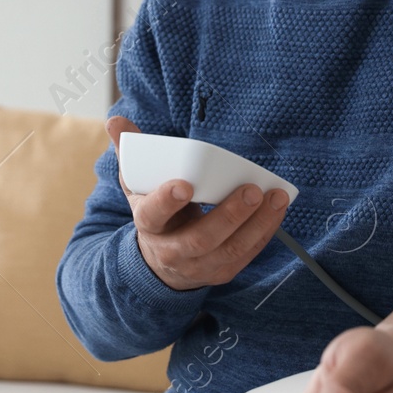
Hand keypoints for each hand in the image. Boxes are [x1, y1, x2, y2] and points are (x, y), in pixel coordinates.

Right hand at [106, 116, 290, 291]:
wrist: (161, 262)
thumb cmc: (155, 213)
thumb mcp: (137, 186)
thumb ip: (129, 153)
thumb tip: (115, 121)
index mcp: (148, 224)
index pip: (154, 214)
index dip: (167, 200)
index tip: (184, 184)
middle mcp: (171, 251)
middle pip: (200, 238)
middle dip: (228, 214)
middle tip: (251, 189)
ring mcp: (198, 266)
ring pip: (229, 249)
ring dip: (256, 223)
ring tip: (276, 197)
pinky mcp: (222, 271)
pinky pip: (246, 254)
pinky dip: (265, 232)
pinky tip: (277, 209)